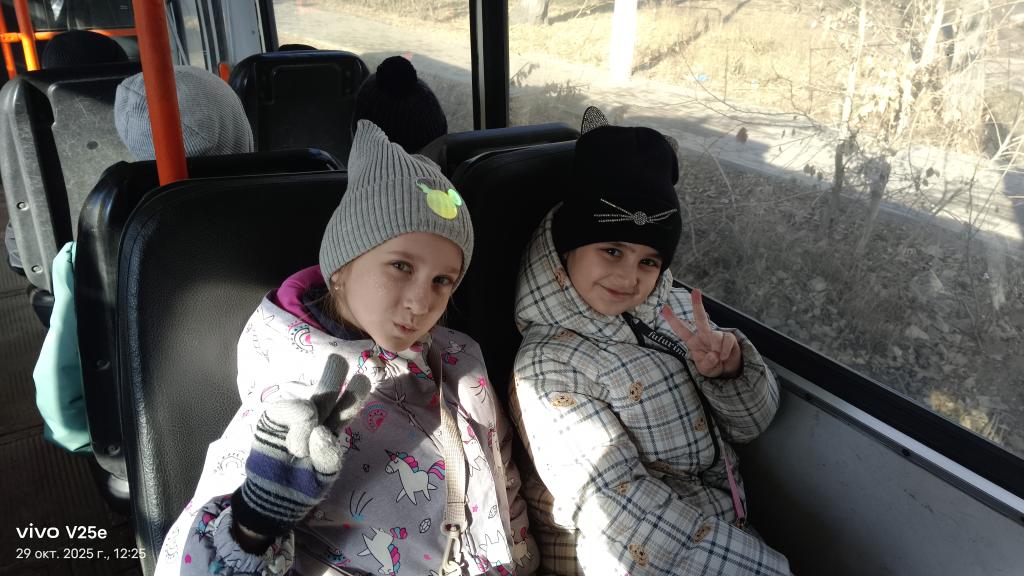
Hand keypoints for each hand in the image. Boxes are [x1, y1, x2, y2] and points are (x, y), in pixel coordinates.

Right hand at [232, 355, 371, 537]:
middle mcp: (315, 418)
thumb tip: (320, 431)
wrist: (271, 498)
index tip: (363, 380)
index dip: (354, 396)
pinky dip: (295, 424)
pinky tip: (293, 443)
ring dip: (308, 426)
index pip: (345, 410)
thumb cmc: (302, 486)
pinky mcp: (272, 419)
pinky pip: (287, 410)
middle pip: (326, 393)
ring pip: (308, 406)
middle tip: (338, 361)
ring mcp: (292, 417)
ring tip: (300, 451)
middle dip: (333, 377)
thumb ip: (327, 456)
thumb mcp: (323, 476)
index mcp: (331, 429)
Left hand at [661, 289, 741, 378]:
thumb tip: (714, 355)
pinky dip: (725, 351)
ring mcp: (716, 335)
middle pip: (700, 318)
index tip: (663, 308)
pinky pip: (726, 341)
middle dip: (697, 304)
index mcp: (693, 341)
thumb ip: (707, 363)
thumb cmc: (713, 366)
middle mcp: (704, 335)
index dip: (672, 319)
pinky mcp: (728, 337)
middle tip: (695, 290)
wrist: (728, 370)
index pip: (681, 329)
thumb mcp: (706, 369)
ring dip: (717, 349)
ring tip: (719, 358)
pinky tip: (725, 357)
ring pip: (715, 336)